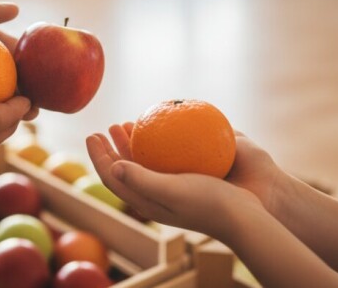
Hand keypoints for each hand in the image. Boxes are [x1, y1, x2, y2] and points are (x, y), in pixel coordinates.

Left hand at [86, 124, 279, 242]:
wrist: (245, 215)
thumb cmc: (208, 204)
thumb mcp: (171, 191)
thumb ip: (141, 180)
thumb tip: (112, 168)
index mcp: (147, 202)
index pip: (113, 178)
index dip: (98, 157)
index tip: (91, 134)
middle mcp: (156, 195)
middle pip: (126, 168)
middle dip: (112, 147)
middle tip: (105, 127)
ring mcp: (173, 187)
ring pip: (145, 162)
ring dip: (133, 143)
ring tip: (126, 123)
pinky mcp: (189, 179)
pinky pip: (166, 157)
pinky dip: (158, 142)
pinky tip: (164, 127)